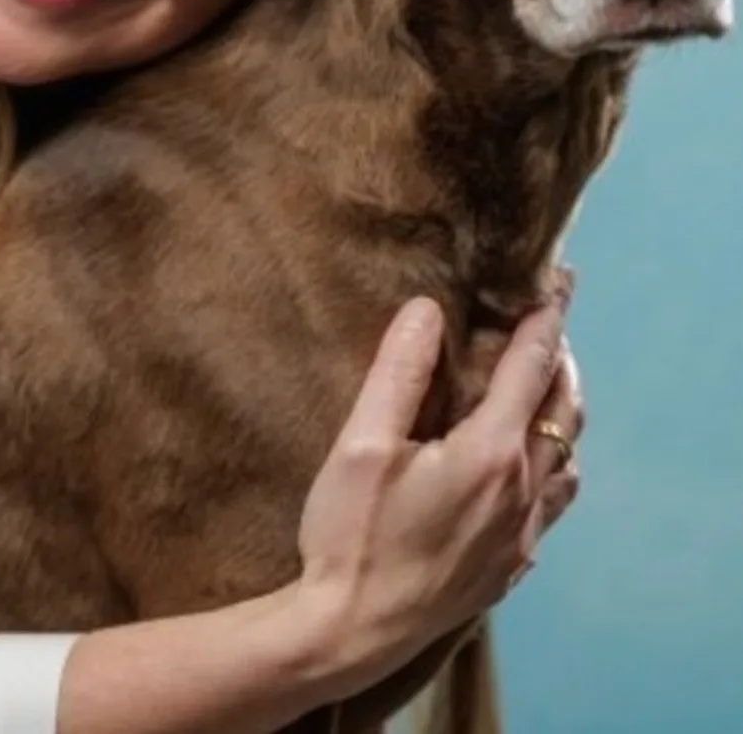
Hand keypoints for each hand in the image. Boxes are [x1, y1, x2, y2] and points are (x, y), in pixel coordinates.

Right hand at [288, 282, 573, 699]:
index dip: (545, 319)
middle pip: (564, 409)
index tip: (555, 283)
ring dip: (560, 412)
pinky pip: (553, 501)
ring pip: (567, 458)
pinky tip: (526, 462)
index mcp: (489, 454)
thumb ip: (397, 373)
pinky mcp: (510, 565)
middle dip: (559, 359)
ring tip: (540, 384)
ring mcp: (521, 534)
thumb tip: (425, 310)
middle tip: (546, 324)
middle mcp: (521, 493)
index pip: (531, 367)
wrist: (351, 633)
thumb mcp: (361, 445)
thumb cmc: (349, 536)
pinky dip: (552, 462)